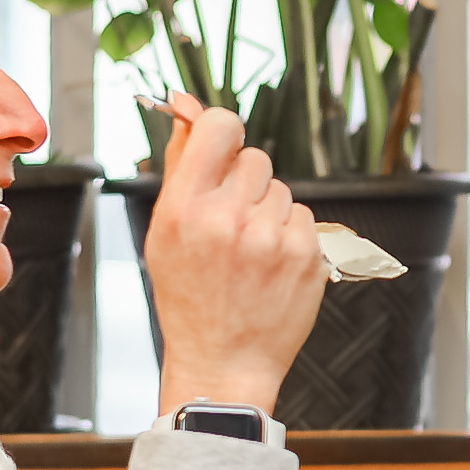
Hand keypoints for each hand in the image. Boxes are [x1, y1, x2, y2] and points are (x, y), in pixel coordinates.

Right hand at [145, 94, 325, 417]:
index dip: (223, 130)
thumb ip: (181, 166)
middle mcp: (228, 220)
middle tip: (230, 222)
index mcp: (185, 210)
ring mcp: (271, 239)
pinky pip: (302, 216)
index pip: (219, 128)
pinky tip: (270, 264)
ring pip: (280, 189)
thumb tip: (187, 108)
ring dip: (267, 210)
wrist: (223, 362)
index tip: (222, 148)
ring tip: (249, 251)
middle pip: (255, 158)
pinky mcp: (305, 256)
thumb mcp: (164, 233)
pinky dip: (289, 234)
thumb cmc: (190, 298)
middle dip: (244, 182)